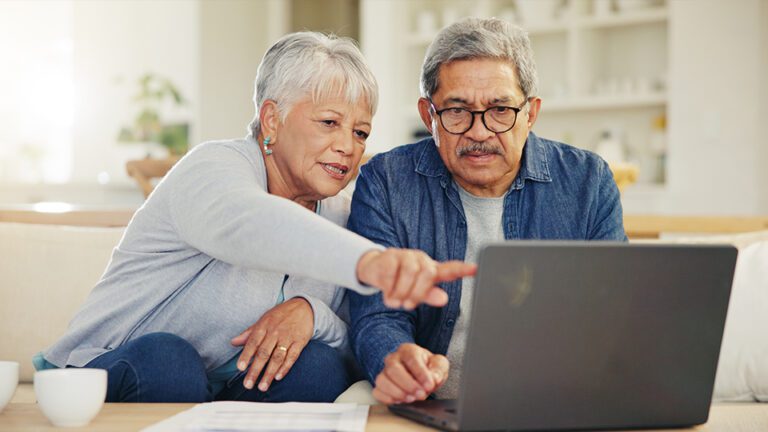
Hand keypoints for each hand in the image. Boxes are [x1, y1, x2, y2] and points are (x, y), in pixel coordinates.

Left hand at [230, 297, 313, 391]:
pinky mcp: (299, 342)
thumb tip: (233, 342)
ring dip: (269, 373)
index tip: (240, 368)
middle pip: (264, 353)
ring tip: (262, 386)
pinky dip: (285, 367)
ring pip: (277, 358)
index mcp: (264, 326)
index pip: (252, 342)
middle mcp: (275, 332)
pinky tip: (278, 377)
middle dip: (255, 370)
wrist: (303, 307)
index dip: (246, 355)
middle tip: (248, 384)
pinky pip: (292, 356)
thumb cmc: (280, 315)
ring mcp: (288, 337)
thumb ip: (249, 333)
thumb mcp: (263, 320)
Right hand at [356, 249, 476, 309]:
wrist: (374, 269)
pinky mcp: (390, 256)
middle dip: (417, 293)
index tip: (476, 269)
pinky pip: (392, 273)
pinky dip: (389, 288)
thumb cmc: (399, 282)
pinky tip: (387, 292)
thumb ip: (429, 295)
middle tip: (407, 305)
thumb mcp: (415, 292)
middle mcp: (421, 260)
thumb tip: (444, 298)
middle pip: (428, 274)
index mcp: (431, 269)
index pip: (450, 269)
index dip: (463, 269)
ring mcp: (406, 255)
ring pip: (410, 272)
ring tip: (395, 300)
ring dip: (402, 292)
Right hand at [372, 343, 448, 404]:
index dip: (420, 373)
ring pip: (382, 380)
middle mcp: (393, 359)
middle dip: (408, 385)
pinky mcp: (380, 385)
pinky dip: (388, 399)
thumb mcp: (439, 364)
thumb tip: (434, 378)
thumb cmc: (428, 367)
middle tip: (421, 394)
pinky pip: (377, 392)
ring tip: (411, 399)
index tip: (429, 385)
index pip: (411, 358)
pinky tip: (400, 401)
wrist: (420, 374)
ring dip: (397, 392)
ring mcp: (384, 372)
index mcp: (408, 350)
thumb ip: (438, 369)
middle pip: (393, 369)